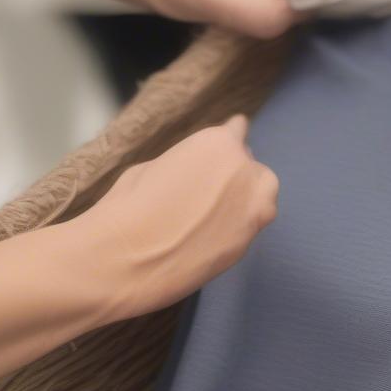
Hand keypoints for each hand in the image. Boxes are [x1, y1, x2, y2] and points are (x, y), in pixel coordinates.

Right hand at [71, 114, 278, 322]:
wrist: (127, 258)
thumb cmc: (128, 205)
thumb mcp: (156, 166)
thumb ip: (192, 164)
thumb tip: (200, 172)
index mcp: (220, 144)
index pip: (237, 131)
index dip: (230, 137)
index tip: (233, 136)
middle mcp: (246, 174)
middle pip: (254, 170)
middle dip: (239, 175)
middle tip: (213, 188)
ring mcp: (254, 211)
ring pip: (263, 200)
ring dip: (246, 202)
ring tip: (215, 213)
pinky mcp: (249, 244)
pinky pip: (250, 228)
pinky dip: (237, 227)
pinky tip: (211, 234)